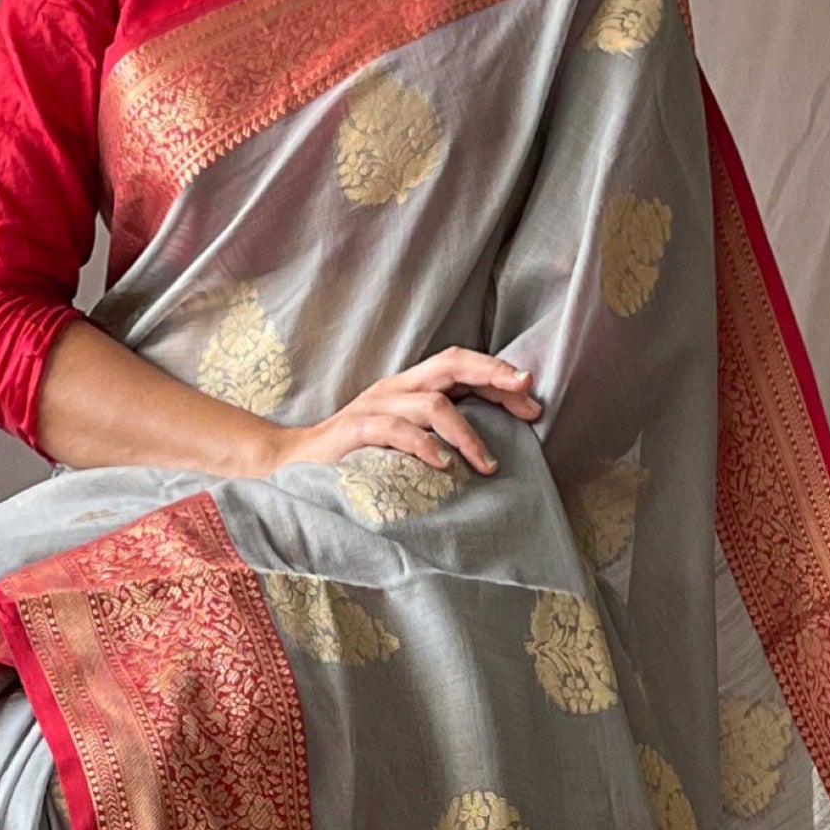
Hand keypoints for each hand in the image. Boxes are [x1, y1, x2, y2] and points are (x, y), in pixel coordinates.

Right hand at [273, 346, 542, 481]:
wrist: (296, 465)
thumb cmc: (359, 456)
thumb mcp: (406, 439)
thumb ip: (440, 434)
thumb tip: (492, 446)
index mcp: (411, 387)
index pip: (461, 366)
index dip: (498, 375)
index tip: (533, 398)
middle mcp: (396, 388)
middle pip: (451, 363)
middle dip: (493, 375)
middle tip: (526, 395)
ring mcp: (375, 406)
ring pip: (431, 403)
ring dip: (466, 433)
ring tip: (487, 465)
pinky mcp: (355, 431)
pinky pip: (394, 430)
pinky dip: (423, 445)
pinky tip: (443, 465)